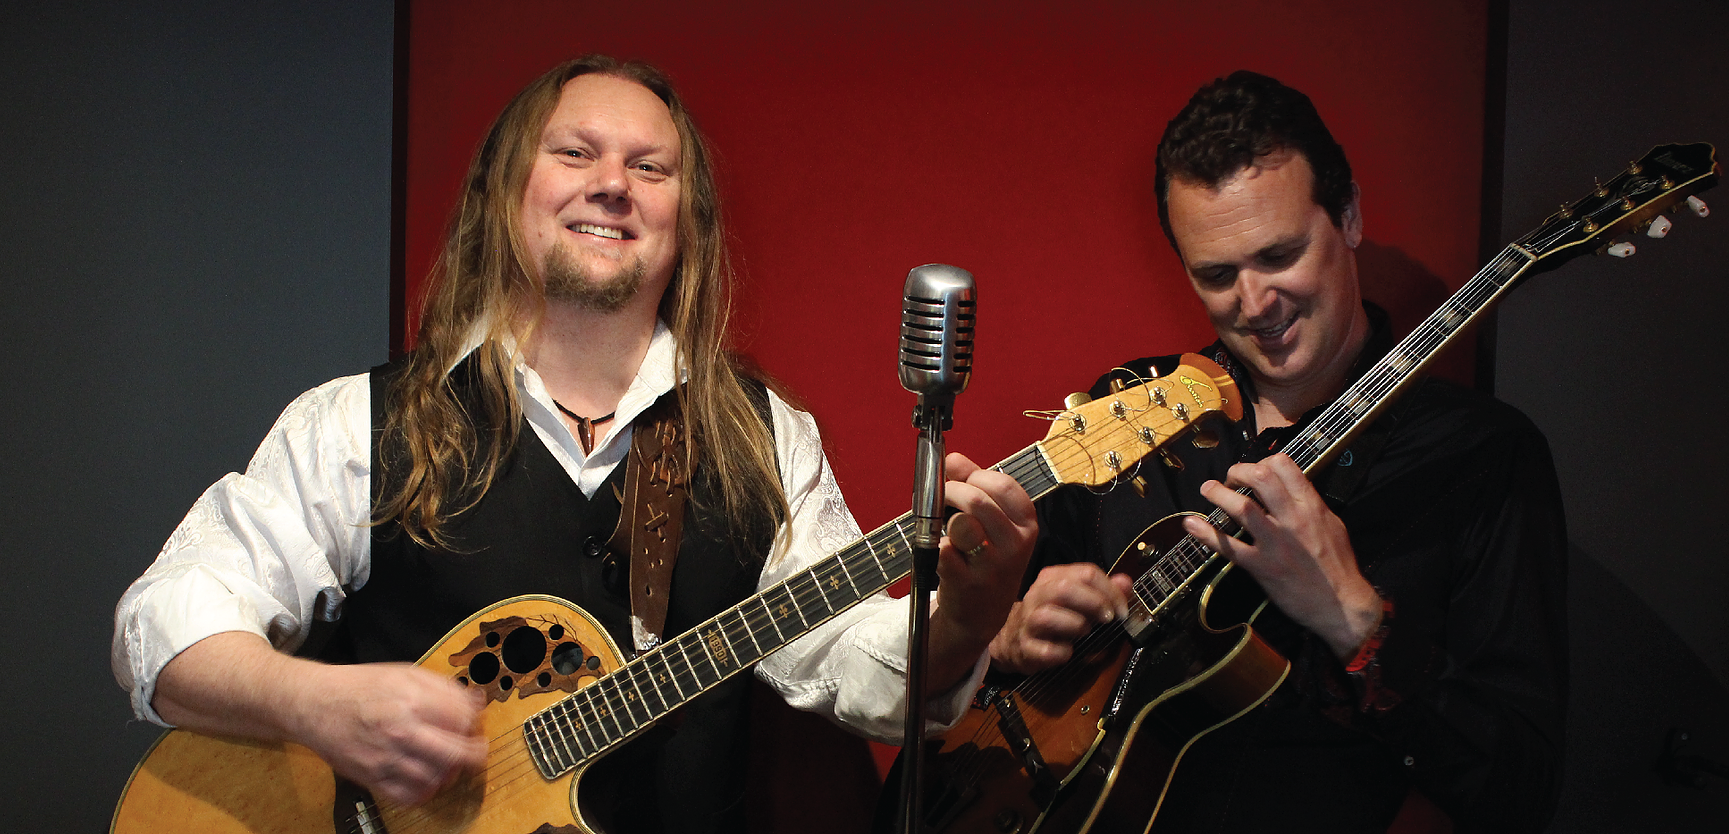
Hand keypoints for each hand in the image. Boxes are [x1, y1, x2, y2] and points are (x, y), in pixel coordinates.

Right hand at [154, 633, 487, 807]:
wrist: (312, 704)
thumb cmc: (358, 687)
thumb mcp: (405, 673)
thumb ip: (443, 687)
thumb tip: (476, 700)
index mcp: (412, 699)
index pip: (463, 717)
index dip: (475, 722)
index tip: (475, 723)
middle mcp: (401, 729)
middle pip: (456, 752)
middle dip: (475, 754)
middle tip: (476, 751)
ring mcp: (386, 756)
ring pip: (436, 777)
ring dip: (450, 773)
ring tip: (449, 764)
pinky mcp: (372, 776)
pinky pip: (408, 796)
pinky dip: (424, 792)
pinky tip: (426, 779)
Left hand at [925, 452, 1038, 692]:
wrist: (982, 612)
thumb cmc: (985, 559)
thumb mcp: (994, 523)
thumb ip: (975, 485)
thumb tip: (953, 459)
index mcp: (1027, 524)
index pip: (1002, 484)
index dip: (975, 477)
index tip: (964, 482)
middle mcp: (1015, 544)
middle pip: (976, 499)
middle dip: (951, 491)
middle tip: (944, 498)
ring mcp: (992, 565)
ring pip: (959, 522)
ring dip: (943, 518)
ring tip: (944, 526)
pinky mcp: (967, 581)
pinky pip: (941, 547)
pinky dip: (935, 546)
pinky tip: (944, 554)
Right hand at [989, 563, 1132, 673]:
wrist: (1012, 640)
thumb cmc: (1052, 616)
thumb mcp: (1077, 599)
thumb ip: (1103, 590)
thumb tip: (1125, 582)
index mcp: (1052, 578)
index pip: (1086, 573)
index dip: (1110, 591)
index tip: (1121, 610)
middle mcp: (1037, 596)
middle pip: (1065, 589)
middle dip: (1094, 603)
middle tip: (1108, 618)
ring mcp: (1028, 621)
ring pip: (1048, 616)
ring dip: (1075, 625)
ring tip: (1085, 632)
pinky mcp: (1024, 647)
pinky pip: (1043, 650)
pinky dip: (1061, 652)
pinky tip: (1068, 652)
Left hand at [1182, 453, 1381, 658]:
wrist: (1342, 606)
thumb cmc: (1338, 566)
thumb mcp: (1332, 525)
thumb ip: (1310, 505)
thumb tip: (1288, 490)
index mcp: (1312, 507)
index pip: (1284, 466)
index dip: (1262, 461)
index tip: (1253, 472)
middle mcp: (1293, 520)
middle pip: (1261, 478)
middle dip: (1239, 471)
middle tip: (1230, 479)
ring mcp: (1276, 543)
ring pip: (1242, 507)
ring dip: (1218, 493)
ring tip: (1207, 489)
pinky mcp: (1262, 567)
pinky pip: (1229, 547)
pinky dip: (1206, 534)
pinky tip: (1190, 524)